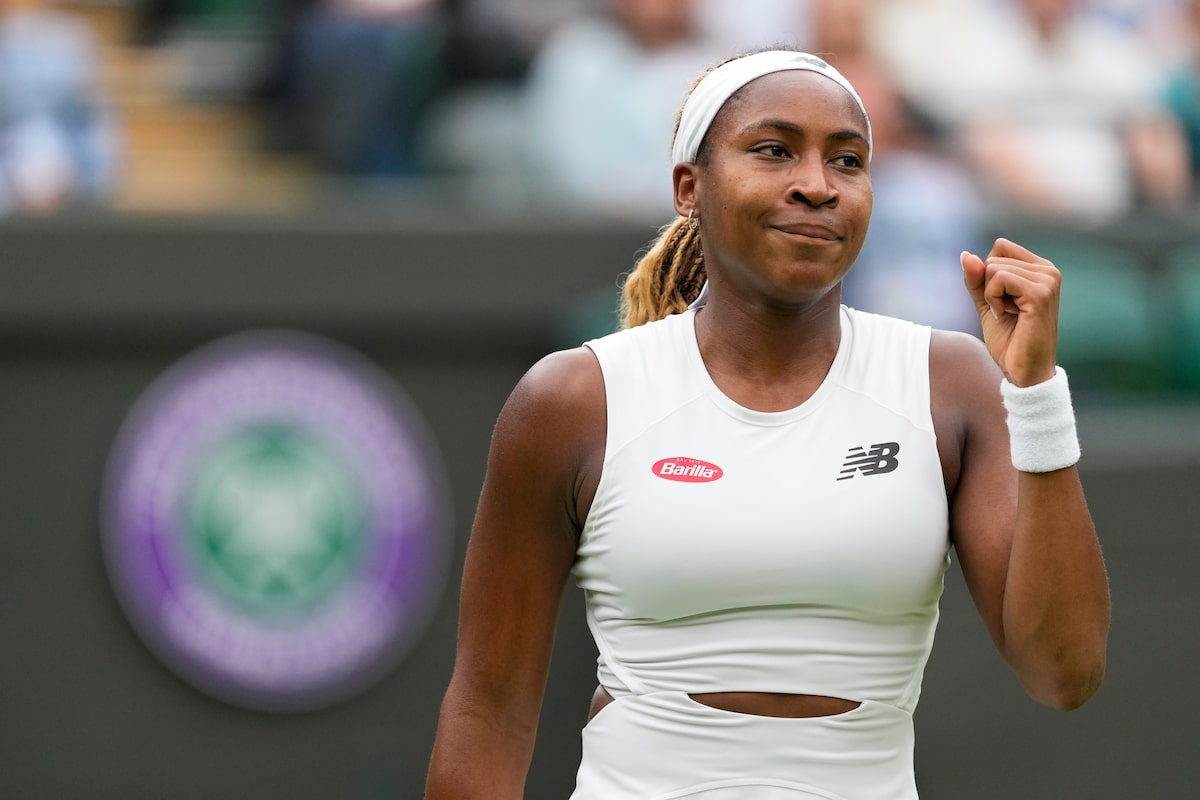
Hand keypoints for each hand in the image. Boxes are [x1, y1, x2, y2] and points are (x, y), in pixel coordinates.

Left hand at [961, 238, 1059, 386]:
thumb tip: (966, 254)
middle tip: (1006, 311)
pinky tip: (1007, 315)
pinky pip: (998, 278)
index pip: (1000, 247)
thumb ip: (977, 279)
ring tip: (1009, 315)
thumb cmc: (1009, 340)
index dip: (988, 273)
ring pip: (993, 268)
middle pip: (995, 257)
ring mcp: (1047, 280)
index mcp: (1040, 269)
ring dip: (990, 295)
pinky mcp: (1040, 293)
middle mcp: (1049, 270)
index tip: (1001, 300)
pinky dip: (992, 299)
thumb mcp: (987, 302)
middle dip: (988, 286)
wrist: (1022, 371)